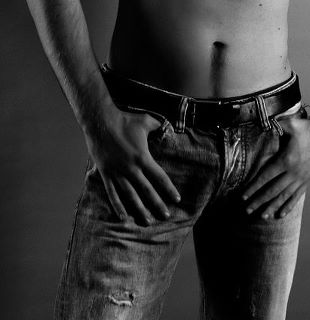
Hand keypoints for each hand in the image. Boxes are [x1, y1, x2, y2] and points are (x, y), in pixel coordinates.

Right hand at [84, 105, 180, 224]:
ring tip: (147, 221)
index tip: (176, 199)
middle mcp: (131, 168)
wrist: (101, 122)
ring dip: (139, 210)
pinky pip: (112, 193)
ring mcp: (118, 172)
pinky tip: (123, 217)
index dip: (169, 189)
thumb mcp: (146, 121)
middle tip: (166, 216)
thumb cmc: (125, 120)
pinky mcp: (106, 173)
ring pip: (130, 196)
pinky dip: (117, 206)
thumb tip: (168, 127)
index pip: (160, 177)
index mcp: (143, 158)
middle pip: (147, 191)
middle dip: (157, 204)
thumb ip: (159, 126)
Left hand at [241, 116, 309, 219]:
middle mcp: (293, 173)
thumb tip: (264, 123)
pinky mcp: (307, 180)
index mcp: (286, 160)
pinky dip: (288, 206)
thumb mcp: (291, 124)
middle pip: (272, 191)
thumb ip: (276, 124)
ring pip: (284, 196)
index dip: (253, 187)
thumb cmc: (308, 128)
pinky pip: (296, 196)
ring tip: (262, 216)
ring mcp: (301, 178)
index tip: (244, 196)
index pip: (266, 177)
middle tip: (247, 210)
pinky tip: (281, 214)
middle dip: (259, 201)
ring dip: (272, 207)